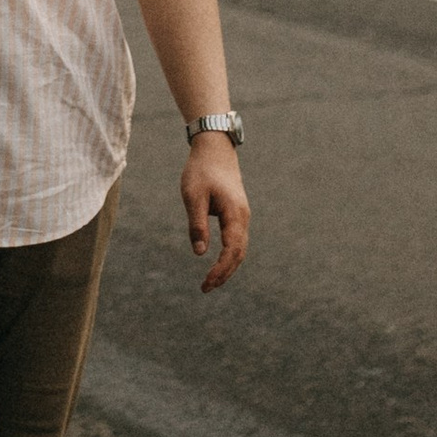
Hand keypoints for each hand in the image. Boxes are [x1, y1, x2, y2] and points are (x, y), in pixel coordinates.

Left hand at [182, 134, 247, 293]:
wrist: (214, 148)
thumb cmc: (201, 170)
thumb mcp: (193, 196)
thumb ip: (196, 224)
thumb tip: (200, 253)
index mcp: (235, 214)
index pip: (232, 251)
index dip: (220, 270)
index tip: (206, 283)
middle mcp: (243, 217)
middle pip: (239, 254)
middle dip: (224, 273)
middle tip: (205, 288)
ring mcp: (242, 215)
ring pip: (240, 249)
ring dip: (228, 267)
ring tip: (211, 281)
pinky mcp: (237, 213)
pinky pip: (237, 240)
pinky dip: (229, 255)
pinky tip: (218, 263)